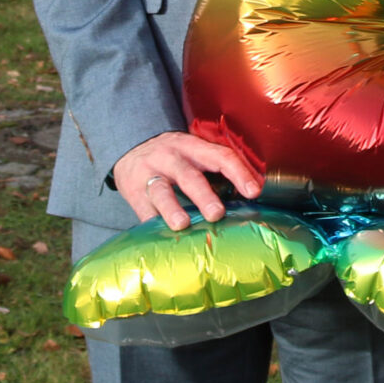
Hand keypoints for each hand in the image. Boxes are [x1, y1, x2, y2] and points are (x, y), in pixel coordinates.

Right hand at [112, 132, 263, 231]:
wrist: (130, 147)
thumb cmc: (173, 157)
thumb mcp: (192, 154)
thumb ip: (213, 170)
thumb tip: (247, 197)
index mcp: (193, 147)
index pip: (220, 157)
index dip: (238, 173)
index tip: (253, 192)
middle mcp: (171, 157)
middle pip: (188, 176)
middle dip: (204, 196)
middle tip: (217, 214)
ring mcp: (149, 173)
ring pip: (161, 191)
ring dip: (172, 208)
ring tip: (182, 224)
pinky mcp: (133, 190)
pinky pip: (143, 208)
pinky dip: (153, 222)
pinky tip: (162, 235)